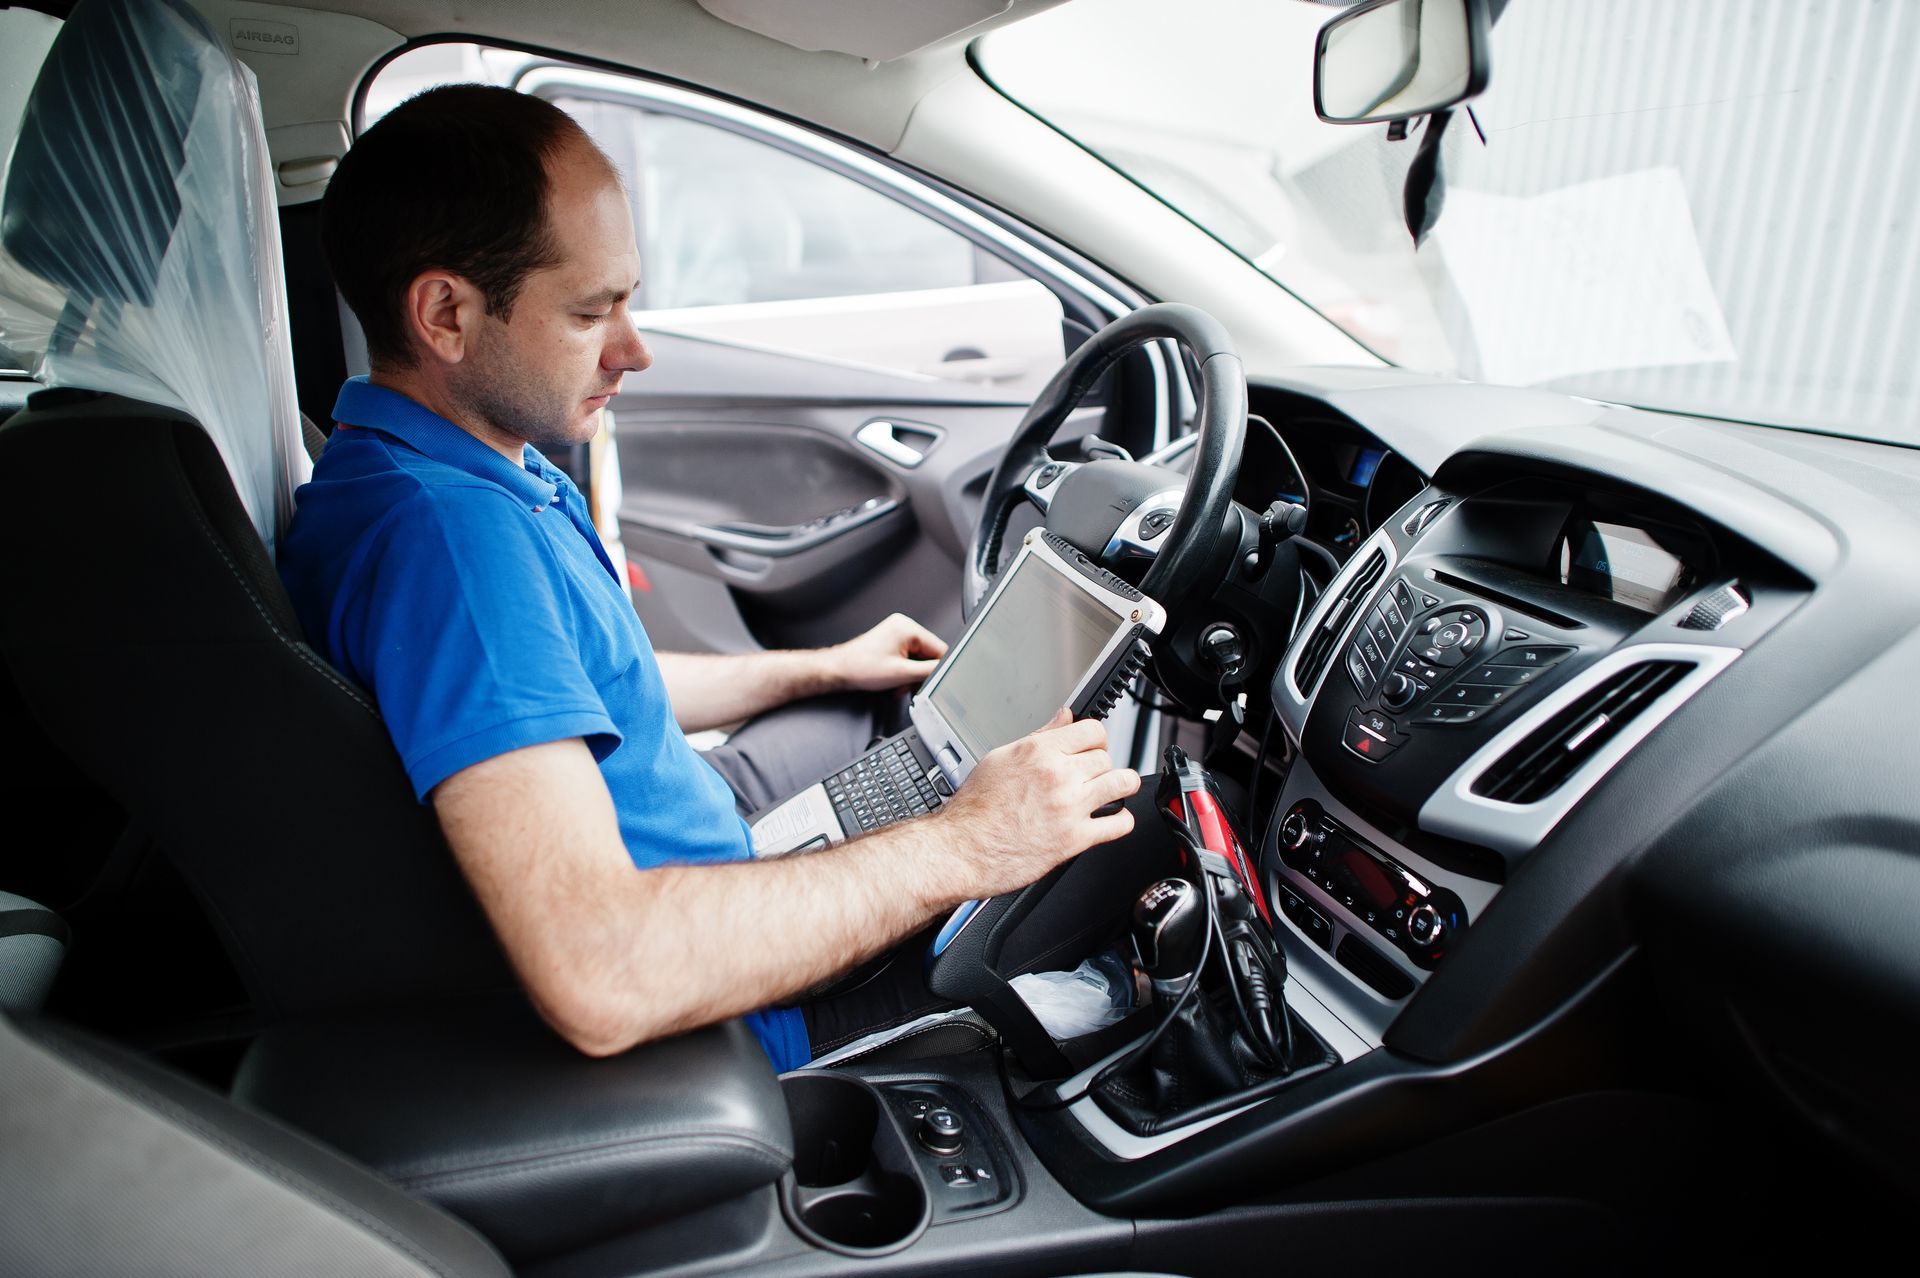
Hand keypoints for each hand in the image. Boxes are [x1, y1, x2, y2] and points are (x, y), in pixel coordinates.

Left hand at [825, 613, 947, 692]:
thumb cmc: (861, 668)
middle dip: (920, 673)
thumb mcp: (902, 673)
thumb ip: (929, 671)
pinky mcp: (891, 641)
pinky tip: (895, 680)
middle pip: (928, 654)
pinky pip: (908, 657)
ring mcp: (896, 633)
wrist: (839, 670)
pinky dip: (905, 671)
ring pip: (918, 658)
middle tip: (910, 686)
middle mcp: (903, 626)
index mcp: (908, 628)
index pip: (939, 648)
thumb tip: (945, 670)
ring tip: (899, 685)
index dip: (937, 668)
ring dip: (912, 675)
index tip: (933, 681)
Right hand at [930, 708, 1139, 900]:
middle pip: (1106, 757)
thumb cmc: (973, 810)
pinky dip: (1121, 821)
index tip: (1092, 748)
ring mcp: (1070, 807)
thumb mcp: (1000, 759)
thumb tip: (1063, 719)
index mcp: (1038, 752)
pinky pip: (1119, 824)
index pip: (1092, 730)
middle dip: (1102, 766)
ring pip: (1122, 783)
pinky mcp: (1075, 839)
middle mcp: (1057, 775)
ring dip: (1121, 787)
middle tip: (1093, 776)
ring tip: (1113, 792)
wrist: (961, 851)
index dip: (1095, 739)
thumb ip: (1038, 737)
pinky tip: (1111, 820)